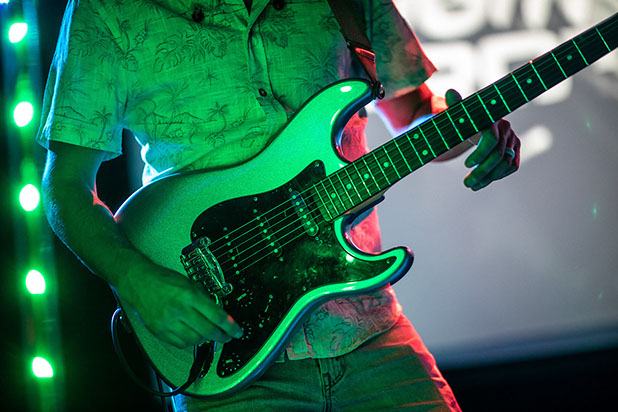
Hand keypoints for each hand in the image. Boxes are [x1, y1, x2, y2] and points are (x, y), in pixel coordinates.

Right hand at [117, 261, 242, 348]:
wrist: (138, 281)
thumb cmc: (164, 280)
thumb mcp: (189, 282)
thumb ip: (204, 297)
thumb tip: (220, 314)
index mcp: (189, 295)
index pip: (217, 316)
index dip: (230, 326)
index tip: (237, 331)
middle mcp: (179, 310)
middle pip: (208, 331)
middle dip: (222, 336)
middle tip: (227, 337)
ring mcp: (168, 322)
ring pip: (195, 340)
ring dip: (206, 339)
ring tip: (209, 335)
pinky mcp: (159, 331)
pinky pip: (181, 344)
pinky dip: (190, 342)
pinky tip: (194, 336)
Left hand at [445, 89, 520, 190]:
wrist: (476, 123)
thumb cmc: (463, 119)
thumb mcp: (458, 114)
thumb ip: (454, 105)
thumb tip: (450, 92)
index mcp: (492, 120)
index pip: (491, 140)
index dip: (479, 154)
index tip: (466, 165)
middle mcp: (506, 129)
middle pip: (498, 155)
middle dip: (482, 172)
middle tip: (467, 183)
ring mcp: (513, 139)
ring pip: (506, 164)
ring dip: (489, 177)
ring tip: (472, 185)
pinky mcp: (516, 148)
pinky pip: (512, 166)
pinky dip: (499, 175)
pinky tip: (484, 181)